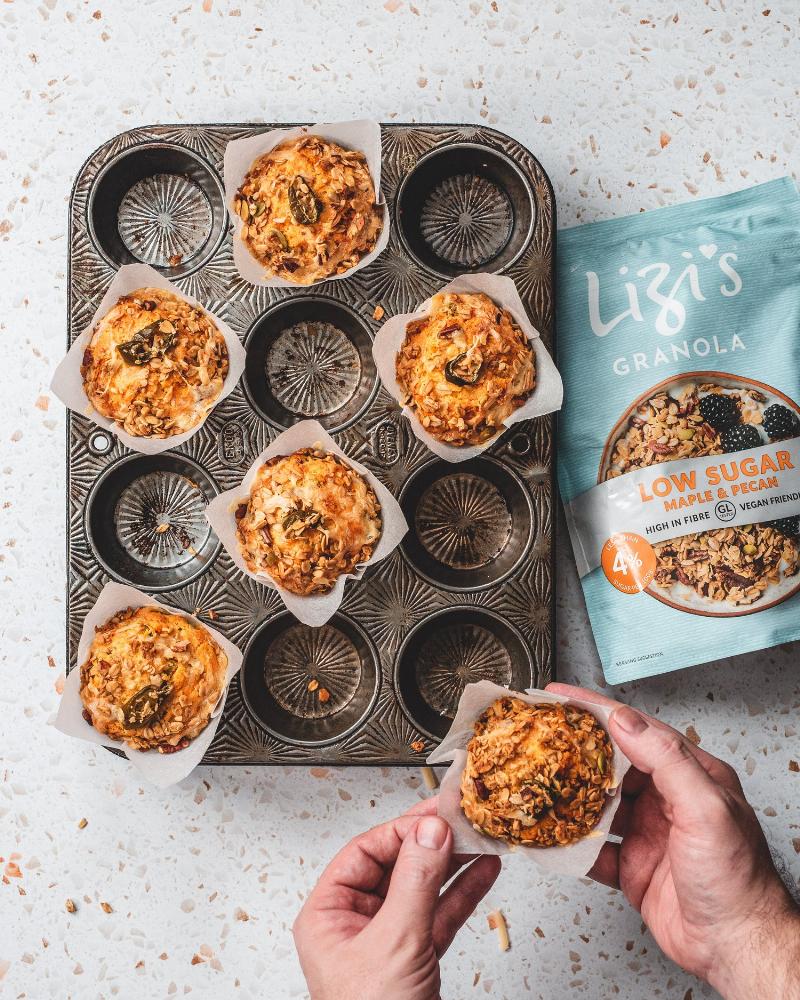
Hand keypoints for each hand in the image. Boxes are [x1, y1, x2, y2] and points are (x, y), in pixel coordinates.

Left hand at [293, 797, 500, 999]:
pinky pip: (440, 916)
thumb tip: (429, 832)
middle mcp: (354, 926)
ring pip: (422, 889)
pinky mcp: (414, 961)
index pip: (364, 853)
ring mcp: (386, 944)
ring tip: (480, 840)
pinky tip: (484, 873)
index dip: (401, 830)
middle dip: (431, 845)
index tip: (435, 815)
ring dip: (454, 865)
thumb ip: (415, 882)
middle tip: (461, 820)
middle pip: (395, 867)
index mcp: (328, 916)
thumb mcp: (395, 944)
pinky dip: (463, 894)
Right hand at [548, 683, 799, 999]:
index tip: (563, 697)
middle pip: (611, 764)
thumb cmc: (737, 880)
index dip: (598, 710)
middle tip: (539, 736)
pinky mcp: (632, 866)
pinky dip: (569, 842)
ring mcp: (647, 832)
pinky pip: (591, 848)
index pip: (637, 729)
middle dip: (575, 750)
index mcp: (690, 774)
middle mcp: (667, 799)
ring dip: (568, 794)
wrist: (735, 947)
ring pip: (597, 803)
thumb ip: (666, 760)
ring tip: (538, 780)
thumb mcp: (706, 808)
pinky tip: (552, 834)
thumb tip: (625, 721)